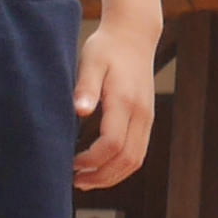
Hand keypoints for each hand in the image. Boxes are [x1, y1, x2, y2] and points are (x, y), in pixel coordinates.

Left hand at [73, 17, 158, 191]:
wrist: (134, 36)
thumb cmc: (107, 48)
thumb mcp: (91, 62)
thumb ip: (85, 88)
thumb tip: (79, 111)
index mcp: (125, 102)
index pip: (112, 144)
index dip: (91, 160)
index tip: (71, 162)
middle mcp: (141, 115)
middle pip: (127, 160)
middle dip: (101, 176)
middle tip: (76, 181)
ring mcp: (147, 119)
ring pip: (135, 160)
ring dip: (112, 176)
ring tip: (86, 180)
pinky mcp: (146, 120)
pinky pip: (138, 152)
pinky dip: (120, 166)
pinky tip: (101, 166)